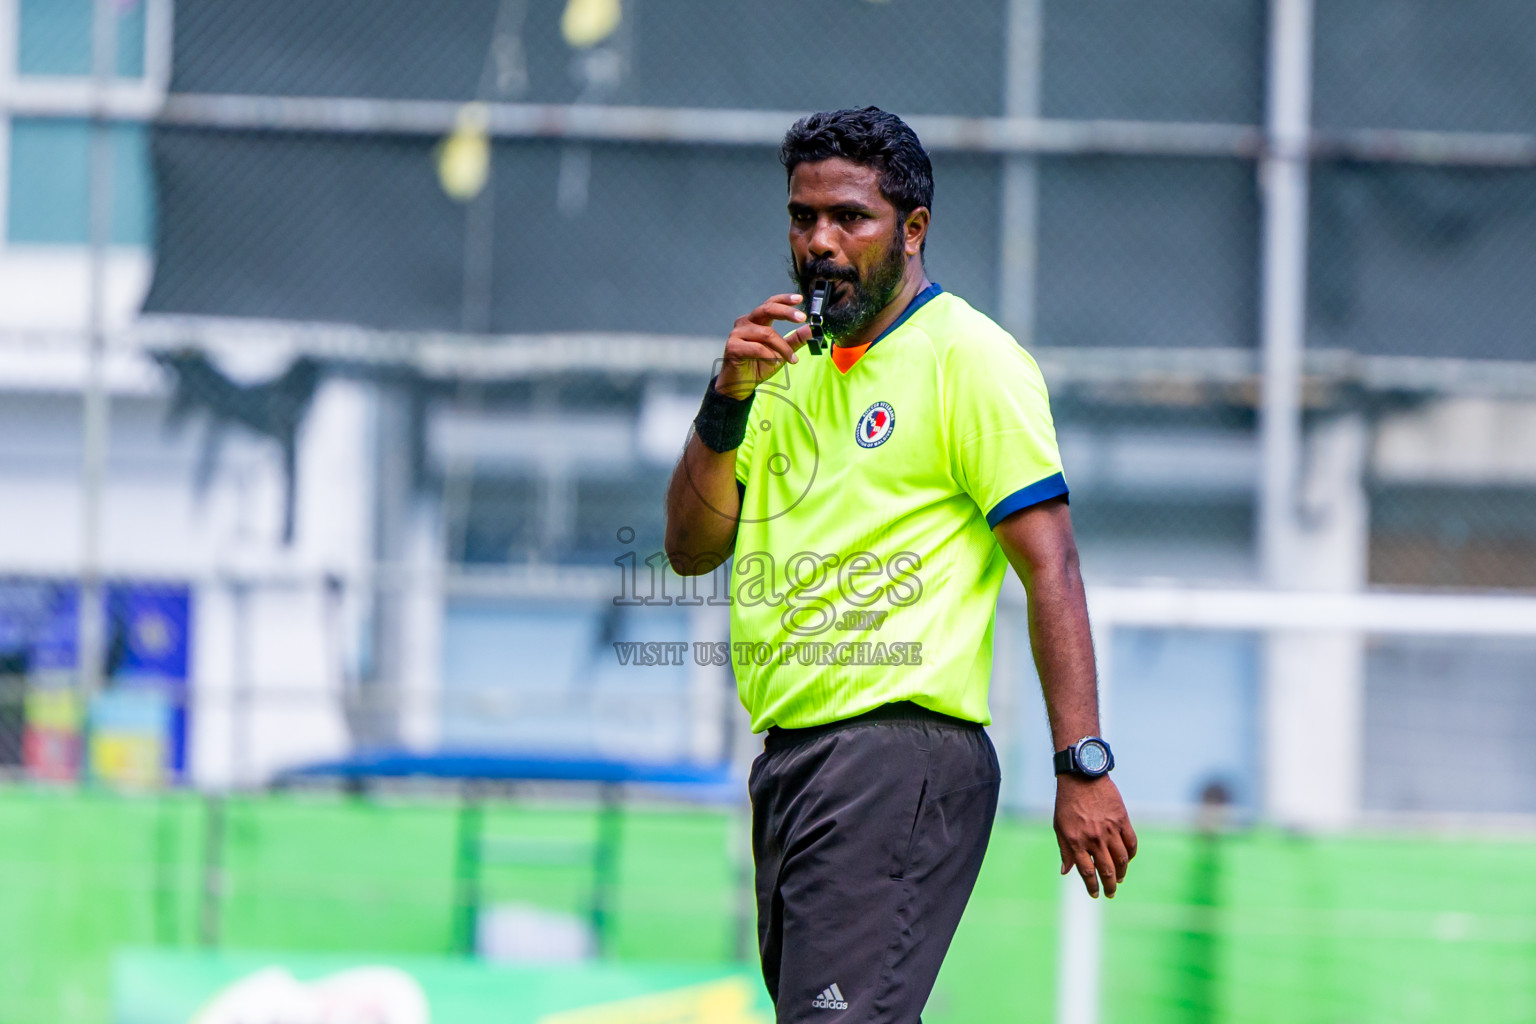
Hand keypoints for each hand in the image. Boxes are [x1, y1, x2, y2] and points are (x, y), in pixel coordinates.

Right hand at [714, 294, 814, 398]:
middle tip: (802, 317)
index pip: (770, 303)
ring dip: (782, 347)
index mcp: (756, 321)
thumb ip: (795, 340)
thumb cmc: (758, 366)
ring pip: (766, 333)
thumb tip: (811, 329)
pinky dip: (770, 356)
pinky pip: (757, 348)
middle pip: (766, 309)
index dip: (784, 299)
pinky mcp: (733, 347)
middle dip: (786, 312)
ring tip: (790, 359)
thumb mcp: (782, 352)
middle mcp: (745, 323)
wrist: (740, 386)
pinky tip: (773, 363)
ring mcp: (737, 334)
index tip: (799, 299)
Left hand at [1054, 774, 1136, 897]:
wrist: (1082, 776)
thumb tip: (1065, 872)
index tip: (1095, 894)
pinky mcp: (1122, 820)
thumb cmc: (1067, 802)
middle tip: (1111, 893)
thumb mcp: (1059, 827)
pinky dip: (1131, 854)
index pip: (1087, 872)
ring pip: (1121, 860)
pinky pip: (1131, 843)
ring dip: (1122, 873)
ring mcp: (1110, 830)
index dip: (1092, 887)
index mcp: (1076, 841)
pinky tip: (1128, 860)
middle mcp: (1094, 838)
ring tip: (1120, 880)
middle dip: (1110, 886)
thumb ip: (1065, 850)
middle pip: (1106, 870)